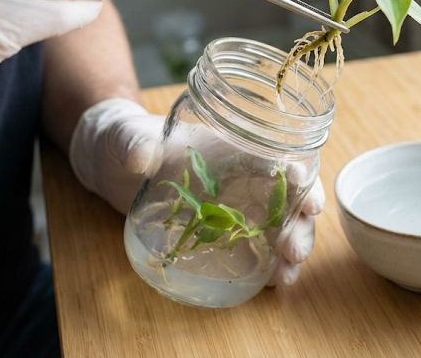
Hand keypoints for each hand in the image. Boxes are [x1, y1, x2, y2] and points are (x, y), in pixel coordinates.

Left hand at [69, 98, 323, 284]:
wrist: (114, 164)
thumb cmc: (127, 140)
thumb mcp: (128, 137)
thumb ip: (135, 143)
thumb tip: (141, 156)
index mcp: (232, 147)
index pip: (278, 156)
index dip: (300, 175)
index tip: (307, 194)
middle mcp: (243, 178)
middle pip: (288, 198)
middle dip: (300, 224)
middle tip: (294, 249)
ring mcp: (235, 207)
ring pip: (280, 227)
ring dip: (292, 249)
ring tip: (288, 273)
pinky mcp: (220, 233)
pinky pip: (256, 250)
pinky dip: (270, 266)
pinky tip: (275, 282)